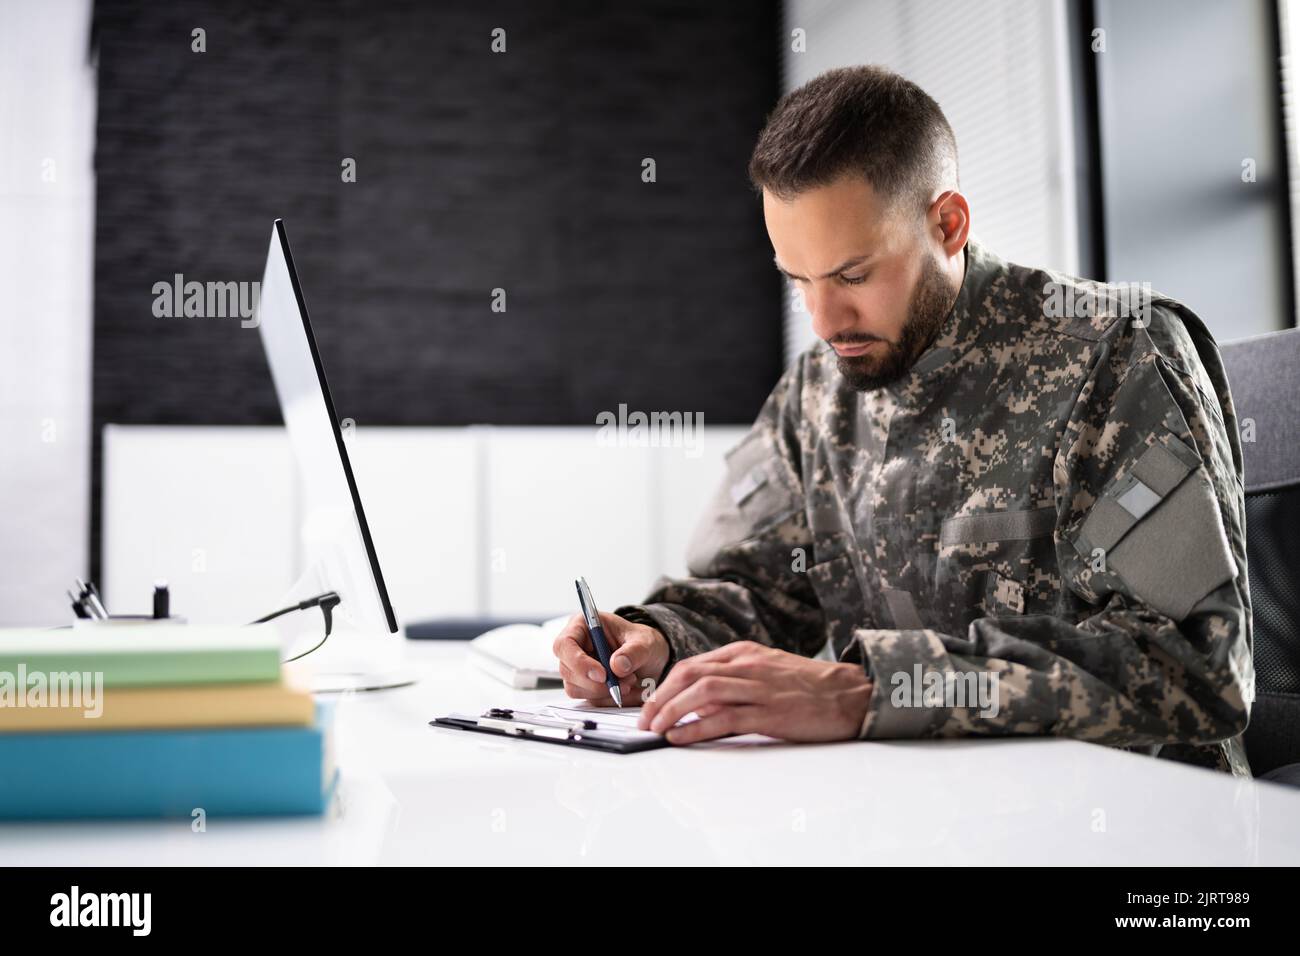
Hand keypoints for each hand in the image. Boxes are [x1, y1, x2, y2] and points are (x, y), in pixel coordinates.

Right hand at [552, 611, 670, 705]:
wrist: (650, 659)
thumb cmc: (642, 643)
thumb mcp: (645, 642)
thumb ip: (633, 652)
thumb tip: (617, 666)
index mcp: (582, 626)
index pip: (565, 644)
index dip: (579, 662)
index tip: (602, 675)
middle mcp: (575, 647)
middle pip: (567, 670)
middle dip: (596, 682)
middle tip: (624, 682)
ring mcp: (577, 668)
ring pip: (576, 688)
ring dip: (604, 691)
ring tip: (629, 682)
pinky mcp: (584, 686)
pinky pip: (589, 699)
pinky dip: (609, 698)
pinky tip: (625, 689)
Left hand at [637, 641, 872, 743]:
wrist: (851, 694)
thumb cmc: (809, 686)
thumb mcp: (767, 669)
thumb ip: (735, 677)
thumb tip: (699, 698)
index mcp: (744, 653)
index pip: (692, 665)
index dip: (665, 685)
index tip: (651, 704)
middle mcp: (747, 665)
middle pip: (690, 675)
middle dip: (660, 698)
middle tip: (645, 719)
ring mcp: (759, 687)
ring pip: (702, 692)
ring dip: (672, 711)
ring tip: (656, 730)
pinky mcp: (770, 712)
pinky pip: (725, 718)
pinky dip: (697, 727)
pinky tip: (682, 737)